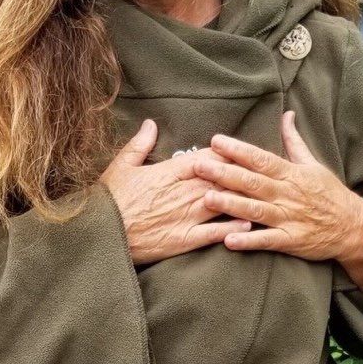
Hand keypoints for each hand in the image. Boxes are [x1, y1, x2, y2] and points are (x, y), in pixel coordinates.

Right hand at [100, 120, 250, 264]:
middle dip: (240, 173)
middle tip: (259, 170)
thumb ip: (140, 144)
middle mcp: (183, 192)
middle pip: (221, 178)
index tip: (239, 150)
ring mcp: (186, 217)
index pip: (206, 158)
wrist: (100, 235)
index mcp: (169, 172)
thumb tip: (150, 123)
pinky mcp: (184, 240)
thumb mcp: (121, 166)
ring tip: (262, 194)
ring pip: (223, 202)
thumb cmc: (109, 200)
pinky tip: (249, 223)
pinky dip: (233, 228)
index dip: (225, 153)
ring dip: (242, 197)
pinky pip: (214, 233)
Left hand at [193, 111, 362, 274]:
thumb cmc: (329, 194)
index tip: (215, 140)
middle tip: (198, 165)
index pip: (260, 158)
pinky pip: (267, 240)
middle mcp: (288, 194)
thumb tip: (287, 113)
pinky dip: (248, 240)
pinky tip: (228, 239)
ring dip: (231, 204)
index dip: (238, 149)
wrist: (354, 228)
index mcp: (291, 173)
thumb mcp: (313, 164)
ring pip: (256, 210)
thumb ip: (294, 140)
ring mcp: (289, 218)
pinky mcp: (291, 240)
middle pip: (252, 181)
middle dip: (224, 173)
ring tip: (207, 198)